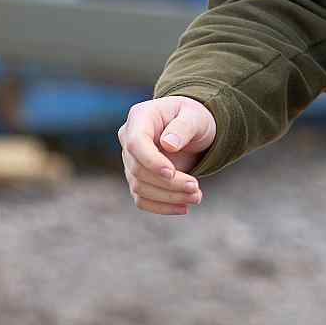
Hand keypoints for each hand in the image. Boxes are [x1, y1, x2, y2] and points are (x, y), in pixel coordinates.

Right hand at [118, 95, 215, 215]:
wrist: (191, 128)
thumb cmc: (193, 117)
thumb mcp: (195, 117)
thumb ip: (183, 127)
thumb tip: (168, 144)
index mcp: (140, 117)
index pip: (136, 143)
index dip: (151, 161)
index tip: (172, 173)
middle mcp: (129, 139)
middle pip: (139, 169)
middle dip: (168, 183)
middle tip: (196, 188)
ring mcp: (130, 161)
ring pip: (140, 187)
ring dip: (168, 197)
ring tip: (196, 196)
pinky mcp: (137, 178)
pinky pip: (142, 199)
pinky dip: (162, 207)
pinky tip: (184, 207)